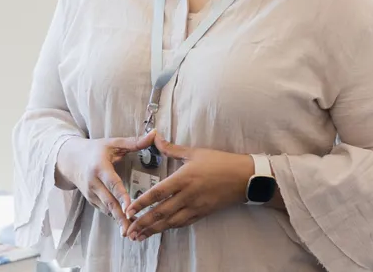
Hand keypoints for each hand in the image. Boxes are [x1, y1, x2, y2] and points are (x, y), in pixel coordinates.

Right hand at [56, 131, 155, 232]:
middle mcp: (93, 183)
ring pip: (107, 209)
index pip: (112, 183)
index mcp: (100, 167)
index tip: (130, 207)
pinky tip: (127, 227)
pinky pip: (105, 211)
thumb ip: (134, 142)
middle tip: (132, 229)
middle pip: (108, 202)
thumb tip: (155, 134)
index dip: (121, 196)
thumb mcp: (113, 143)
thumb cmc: (95, 150)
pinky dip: (115, 218)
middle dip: (120, 217)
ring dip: (119, 221)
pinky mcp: (91, 201)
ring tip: (133, 232)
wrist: (70, 159)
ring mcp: (91, 194)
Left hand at [123, 135, 252, 240]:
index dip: (142, 203)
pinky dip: (169, 228)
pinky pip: (182, 223)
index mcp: (183, 178)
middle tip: (128, 230)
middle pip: (161, 212)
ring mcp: (195, 207)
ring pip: (170, 222)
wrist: (244, 177)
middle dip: (143, 223)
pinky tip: (159, 231)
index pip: (158, 193)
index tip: (129, 210)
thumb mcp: (195, 152)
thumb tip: (154, 137)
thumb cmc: (220, 162)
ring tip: (139, 236)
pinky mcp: (202, 213)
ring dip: (153, 230)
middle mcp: (187, 196)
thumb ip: (172, 148)